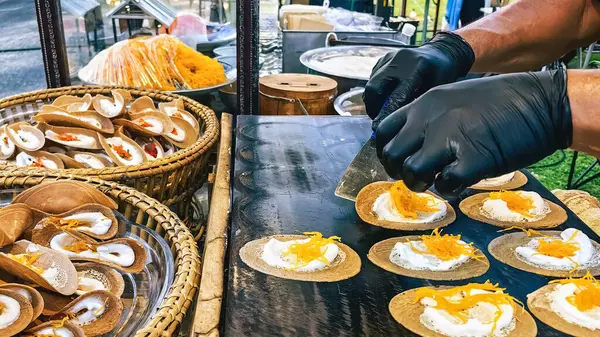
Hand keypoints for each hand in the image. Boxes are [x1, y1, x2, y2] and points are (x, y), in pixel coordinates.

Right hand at [363, 32, 474, 129]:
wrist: (440, 51)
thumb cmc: (443, 73)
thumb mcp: (438, 88)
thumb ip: (419, 102)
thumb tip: (397, 122)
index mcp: (417, 67)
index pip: (396, 96)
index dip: (386, 113)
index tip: (380, 127)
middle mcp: (399, 60)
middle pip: (374, 88)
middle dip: (373, 107)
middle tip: (378, 120)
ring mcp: (388, 58)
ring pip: (371, 85)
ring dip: (373, 101)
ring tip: (381, 112)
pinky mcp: (382, 59)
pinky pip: (373, 79)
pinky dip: (376, 92)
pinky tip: (384, 99)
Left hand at [375, 68, 572, 194]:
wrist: (540, 102)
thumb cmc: (499, 102)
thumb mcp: (452, 98)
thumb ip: (427, 117)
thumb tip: (407, 143)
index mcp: (424, 103)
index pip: (382, 131)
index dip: (387, 150)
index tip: (401, 159)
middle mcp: (430, 119)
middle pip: (391, 155)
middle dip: (400, 171)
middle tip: (419, 175)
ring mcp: (450, 138)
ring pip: (411, 172)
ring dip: (422, 183)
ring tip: (439, 179)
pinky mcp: (473, 159)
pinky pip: (446, 184)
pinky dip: (450, 188)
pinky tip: (462, 180)